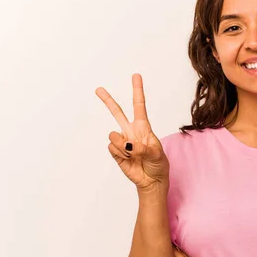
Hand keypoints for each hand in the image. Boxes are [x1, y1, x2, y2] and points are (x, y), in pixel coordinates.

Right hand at [95, 73, 168, 191]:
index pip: (139, 106)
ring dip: (123, 146)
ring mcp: (122, 142)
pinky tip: (128, 159)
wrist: (151, 181)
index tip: (136, 76)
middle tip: (98, 89)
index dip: (137, 91)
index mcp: (143, 127)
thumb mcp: (156, 154)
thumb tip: (127, 144)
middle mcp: (131, 132)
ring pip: (114, 136)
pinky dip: (120, 154)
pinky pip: (112, 148)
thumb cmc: (158, 164)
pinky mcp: (116, 153)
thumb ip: (142, 148)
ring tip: (133, 155)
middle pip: (117, 113)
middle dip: (107, 101)